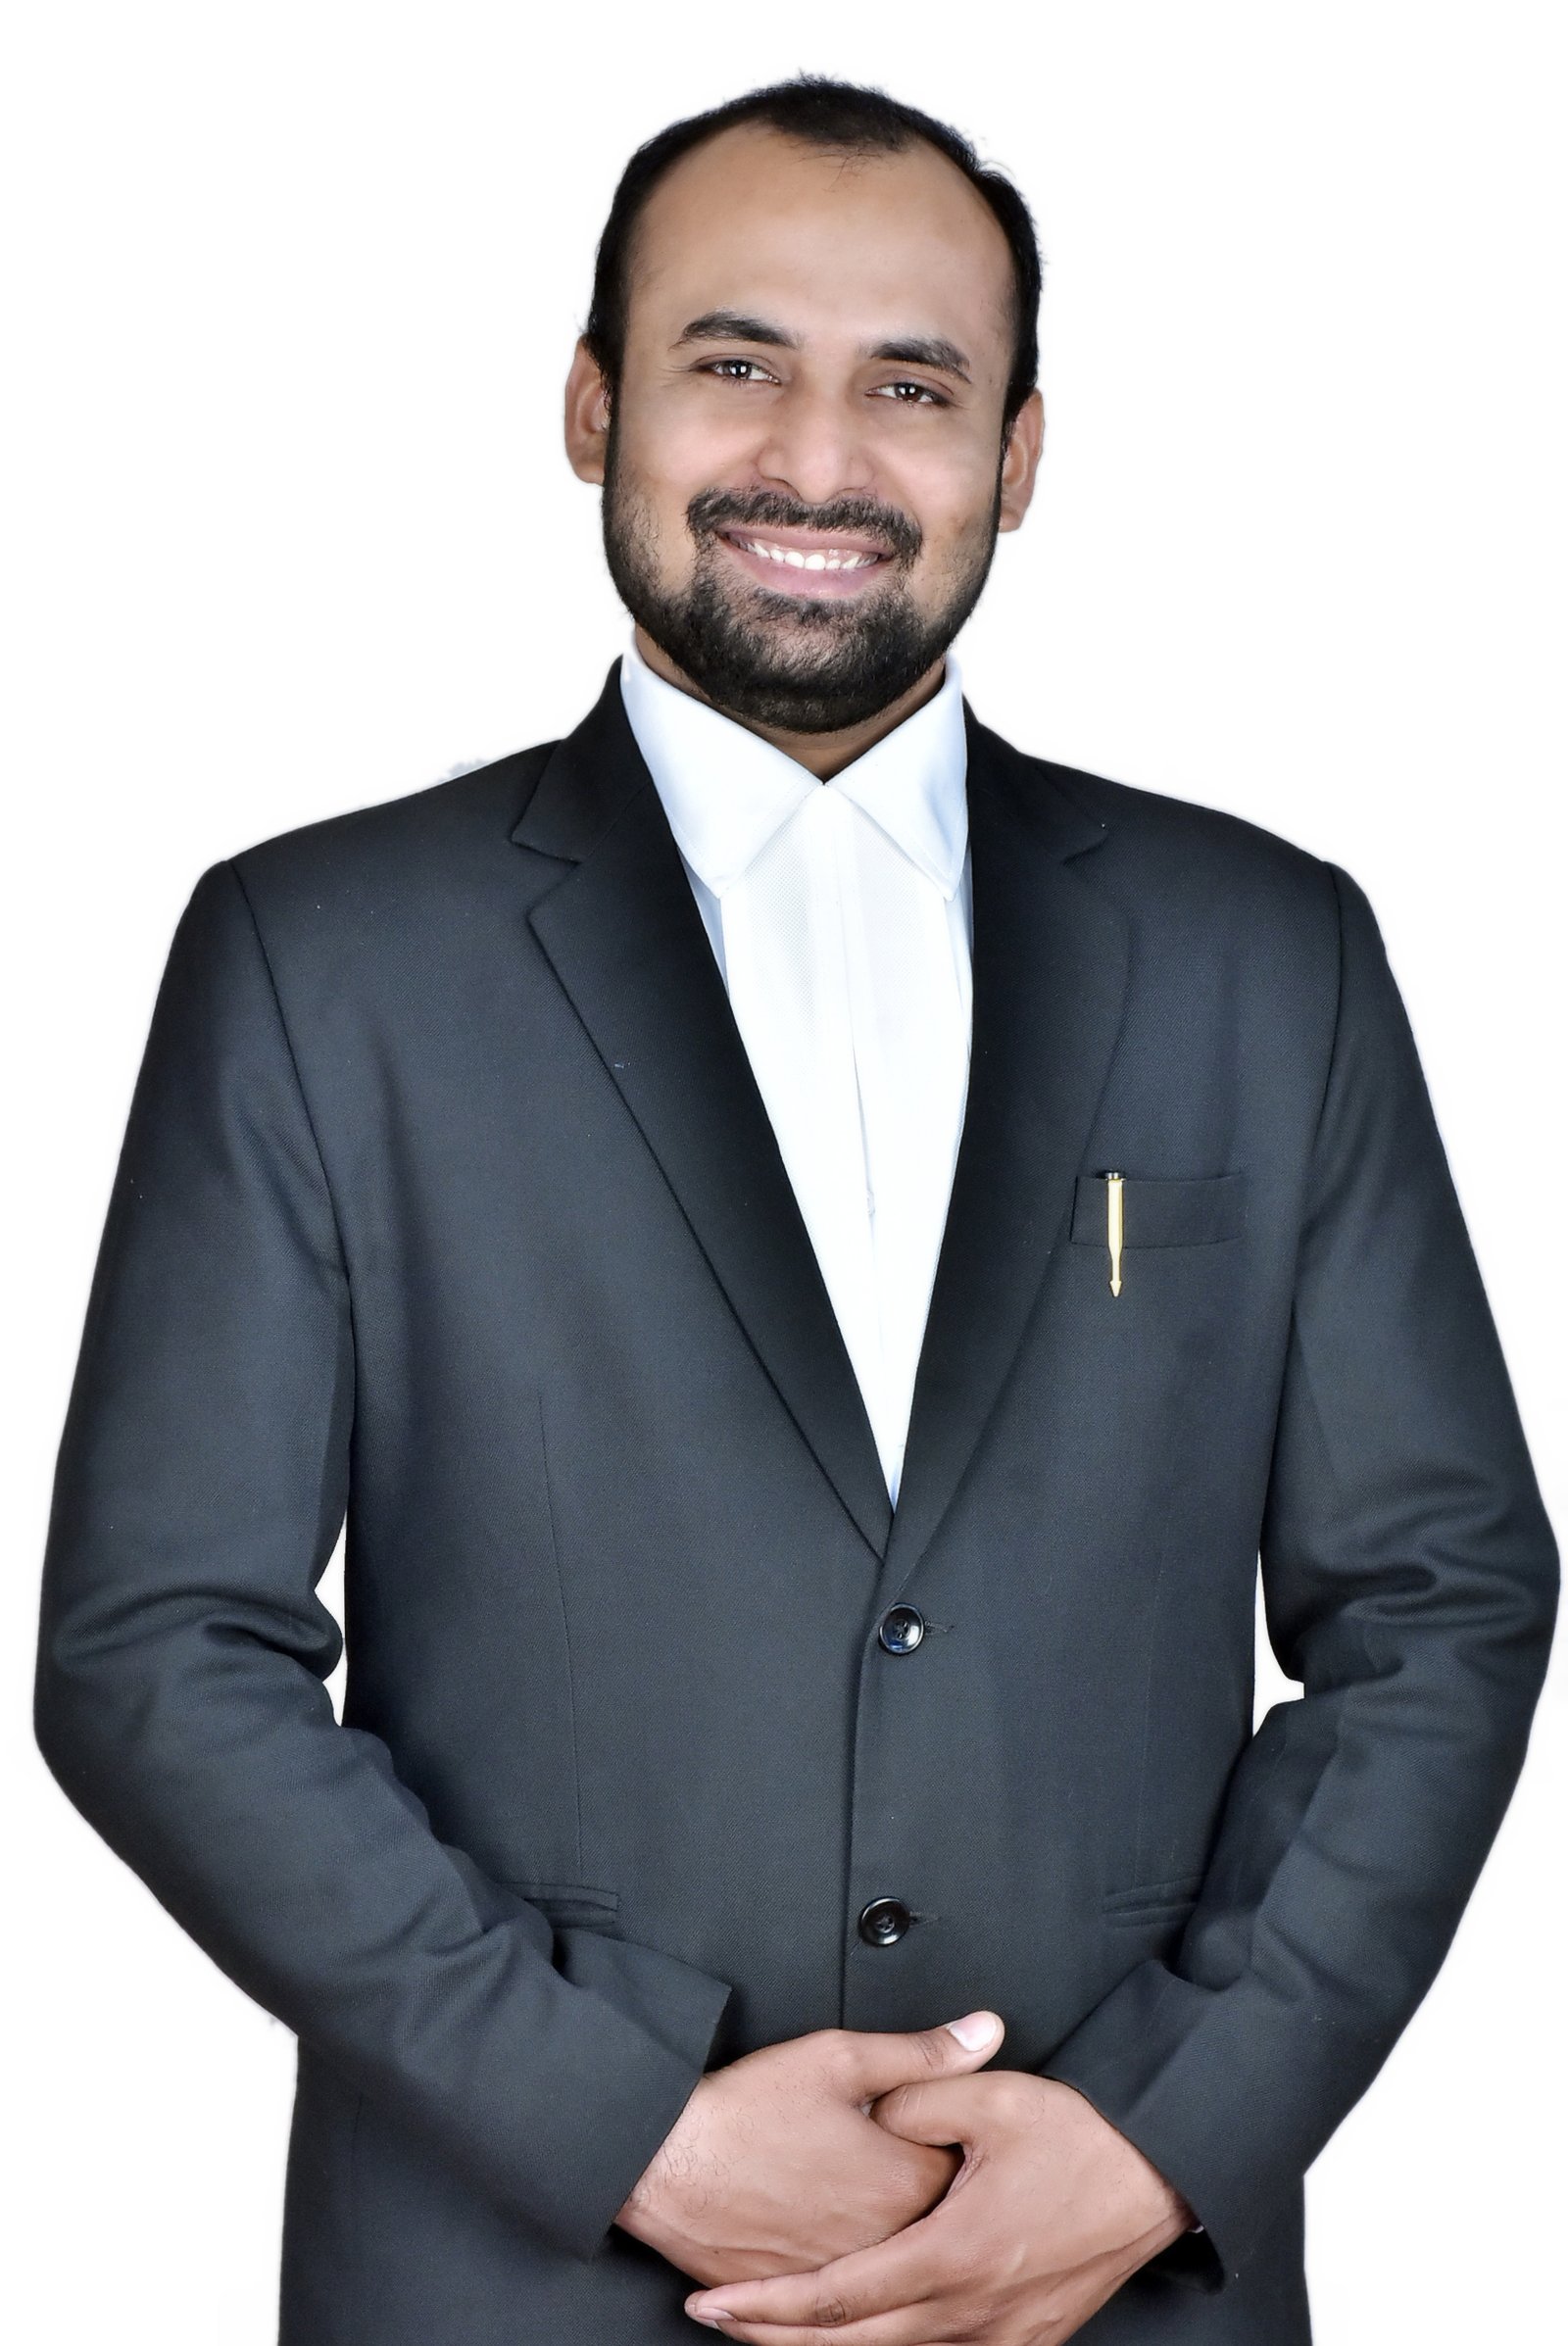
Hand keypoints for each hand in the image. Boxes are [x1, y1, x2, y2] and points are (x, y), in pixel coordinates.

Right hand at [614, 2010, 1004, 2287]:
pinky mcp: (806, 2298)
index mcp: (903, 2183)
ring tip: (847, 2186)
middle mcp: (884, 2243)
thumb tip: (985, 2032)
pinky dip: (844, 2257)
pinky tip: (821, 2222)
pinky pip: (846, 2286)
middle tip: (882, 2155)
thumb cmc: (747, 2109)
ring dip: (885, 2225)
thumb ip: (922, 2051)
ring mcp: (845, 2278)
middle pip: (935, 2221)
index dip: (950, 2143)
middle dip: (920, 2187)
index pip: (969, 2173)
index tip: (928, 2128)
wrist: (666, 2163)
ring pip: (892, 2256)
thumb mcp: (839, 2057)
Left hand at [683, 2071, 1193, 2341]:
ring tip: (769, 2330)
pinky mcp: (1023, 2342)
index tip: (715, 2302)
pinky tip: (859, 2336)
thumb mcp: (992, 2099)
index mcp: (954, 2255)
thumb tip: (871, 2107)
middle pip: (852, 2345)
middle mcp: (972, 2312)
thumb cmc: (1080, 2138)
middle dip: (777, 2339)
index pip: (839, 2298)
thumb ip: (916, 2098)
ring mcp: (1000, 2336)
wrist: (1158, 2178)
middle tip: (718, 2320)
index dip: (769, 2307)